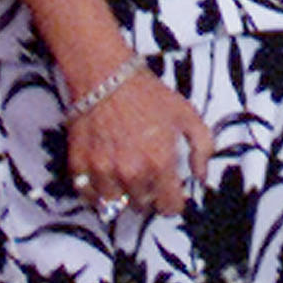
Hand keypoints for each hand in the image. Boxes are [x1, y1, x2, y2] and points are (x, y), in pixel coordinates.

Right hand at [65, 65, 218, 216]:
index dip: (173, 203)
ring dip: (122, 195)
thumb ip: (202, 148)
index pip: (169, 206)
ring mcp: (103, 171)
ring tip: (127, 178)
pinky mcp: (79, 165)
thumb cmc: (146, 94)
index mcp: (160, 162)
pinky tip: (106, 178)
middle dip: (149, 195)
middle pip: (143, 206)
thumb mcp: (187, 115)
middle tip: (148, 177)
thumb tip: (201, 176)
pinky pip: (88, 195)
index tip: (171, 196)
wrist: (106, 76)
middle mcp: (131, 172)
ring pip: (115, 205)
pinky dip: (96, 192)